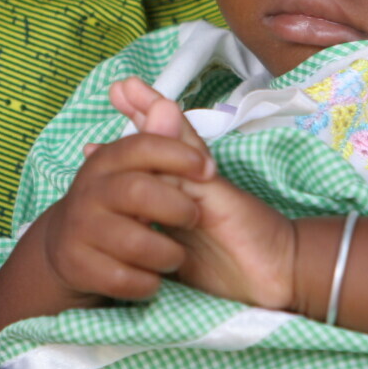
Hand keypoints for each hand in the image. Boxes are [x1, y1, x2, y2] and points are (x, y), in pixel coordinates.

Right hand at [37, 122, 209, 301]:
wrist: (67, 250)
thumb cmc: (116, 204)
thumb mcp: (136, 170)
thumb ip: (158, 140)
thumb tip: (167, 104)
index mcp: (106, 161)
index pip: (141, 146)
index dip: (177, 155)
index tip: (207, 169)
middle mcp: (88, 192)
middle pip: (137, 192)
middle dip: (176, 207)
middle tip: (194, 218)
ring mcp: (81, 230)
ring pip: (134, 243)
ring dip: (167, 253)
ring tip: (175, 254)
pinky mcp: (79, 267)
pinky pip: (123, 279)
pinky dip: (147, 282)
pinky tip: (153, 279)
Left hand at [108, 78, 297, 310]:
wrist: (277, 281)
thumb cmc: (230, 273)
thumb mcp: (180, 259)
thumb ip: (156, 241)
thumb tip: (127, 237)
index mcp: (180, 205)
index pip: (150, 172)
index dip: (124, 155)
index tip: (90, 146)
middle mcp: (191, 188)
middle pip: (161, 146)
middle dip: (140, 115)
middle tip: (118, 88)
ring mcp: (204, 185)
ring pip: (174, 143)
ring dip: (153, 111)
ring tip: (129, 87)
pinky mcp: (217, 191)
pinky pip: (192, 159)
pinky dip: (176, 133)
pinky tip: (162, 109)